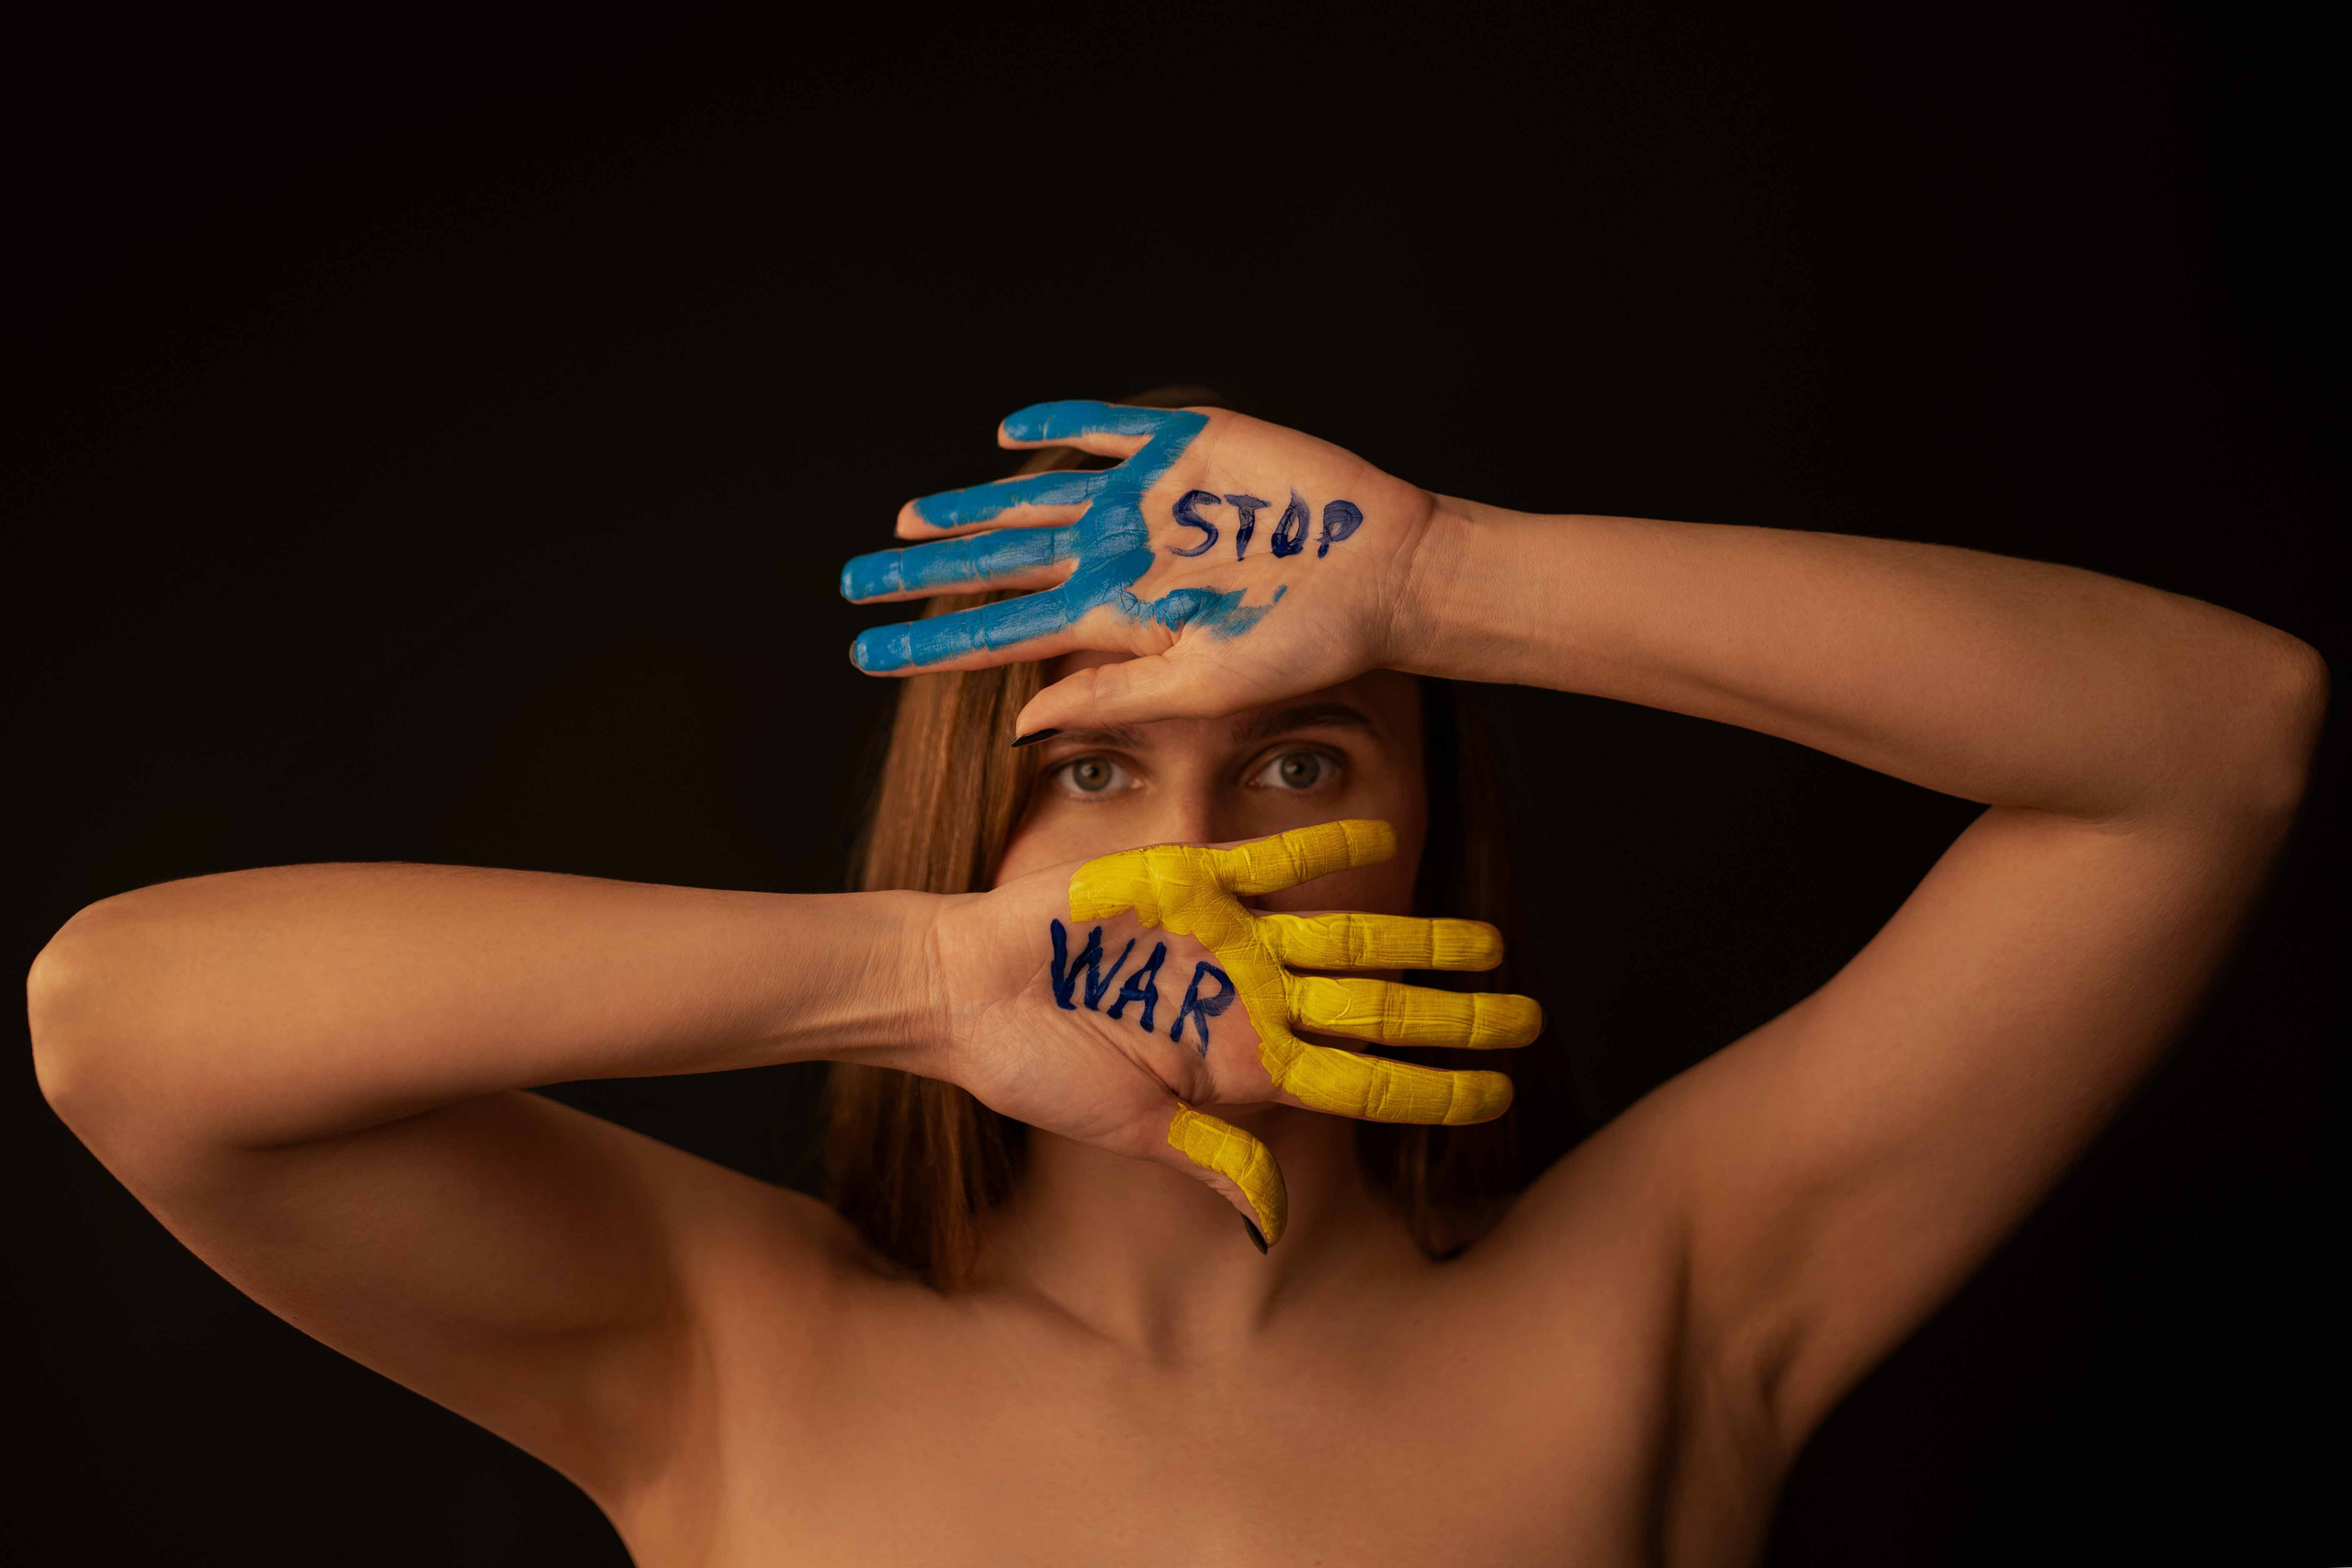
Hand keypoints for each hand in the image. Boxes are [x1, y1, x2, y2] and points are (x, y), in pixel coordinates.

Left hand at [841, 401, 1440, 733]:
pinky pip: (1106, 427)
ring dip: (971, 505)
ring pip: (1034, 495)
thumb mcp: (1206, 687)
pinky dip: (1058, 423)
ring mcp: (1146, 498)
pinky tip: (1007, 435)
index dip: (933, 644)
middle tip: (853, 582)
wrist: (1389, 572)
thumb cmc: (1310, 642)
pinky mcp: (1185, 444)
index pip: (1003, 632)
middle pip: (1002, 562)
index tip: (865, 656)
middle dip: (926, 575)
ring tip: (908, 518)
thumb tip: (1022, 723)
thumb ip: (1115, 695)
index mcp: (1117, 618)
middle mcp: (1118, 556)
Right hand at [927, 820, 1539, 1246]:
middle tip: (1528, 1016)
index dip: (1426, 1086)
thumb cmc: (1032, 1064)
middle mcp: (1246, 998)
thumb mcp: (1129, 1128)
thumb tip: (1271, 1222)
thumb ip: (1208, 1158)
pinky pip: (1267, 859)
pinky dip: (1318, 846)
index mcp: (1237, 1064)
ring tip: (1489, 944)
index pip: (1356, 1078)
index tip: (1492, 1095)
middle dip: (1451, 1016)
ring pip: (1342, 936)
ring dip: (1414, 940)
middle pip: (1371, 1007)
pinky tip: (1379, 837)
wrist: (959, 990)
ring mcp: (1223, 937)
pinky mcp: (1186, 880)